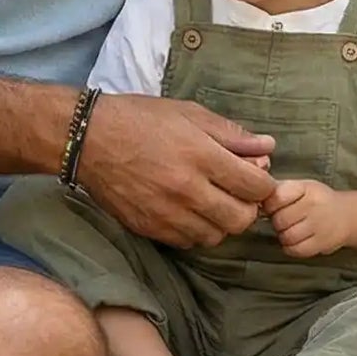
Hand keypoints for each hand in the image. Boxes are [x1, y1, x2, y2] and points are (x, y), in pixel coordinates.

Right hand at [74, 94, 275, 248]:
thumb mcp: (188, 114)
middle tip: (237, 193)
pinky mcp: (150, 228)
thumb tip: (267, 147)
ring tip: (212, 202)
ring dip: (222, 222)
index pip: (256, 186)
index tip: (257, 178)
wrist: (88, 139)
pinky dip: (197, 230)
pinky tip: (190, 211)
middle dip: (247, 207)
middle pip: (241, 218)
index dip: (264, 184)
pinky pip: (189, 242)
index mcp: (201, 155)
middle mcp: (187, 189)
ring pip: (217, 236)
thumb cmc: (140, 119)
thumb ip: (231, 133)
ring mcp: (168, 213)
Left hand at [265, 179, 349, 257]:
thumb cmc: (316, 200)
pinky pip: (295, 250)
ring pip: (286, 236)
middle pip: (279, 220)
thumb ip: (278, 191)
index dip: (270, 205)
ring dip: (283, 235)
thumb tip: (253, 199)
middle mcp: (314, 205)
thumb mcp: (300, 187)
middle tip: (284, 220)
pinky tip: (296, 240)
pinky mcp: (322, 244)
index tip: (273, 207)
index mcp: (305, 188)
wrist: (346, 215)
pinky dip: (291, 248)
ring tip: (291, 229)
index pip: (276, 197)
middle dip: (277, 222)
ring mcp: (319, 225)